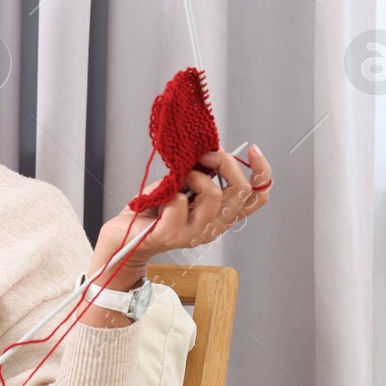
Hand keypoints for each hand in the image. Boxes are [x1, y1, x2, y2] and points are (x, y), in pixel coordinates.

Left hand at [89, 144, 272, 290]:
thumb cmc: (152, 210)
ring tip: (178, 180)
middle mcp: (213, 227)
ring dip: (194, 176)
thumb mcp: (182, 185)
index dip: (262, 173)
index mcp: (220, 216)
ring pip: (213, 195)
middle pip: (241, 192)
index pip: (257, 198)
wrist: (123, 236)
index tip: (252, 150)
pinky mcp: (171, 236)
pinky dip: (170, 193)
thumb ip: (201, 174)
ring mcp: (193, 234)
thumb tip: (213, 151)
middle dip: (225, 163)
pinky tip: (161, 199)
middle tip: (204, 156)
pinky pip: (179, 204)